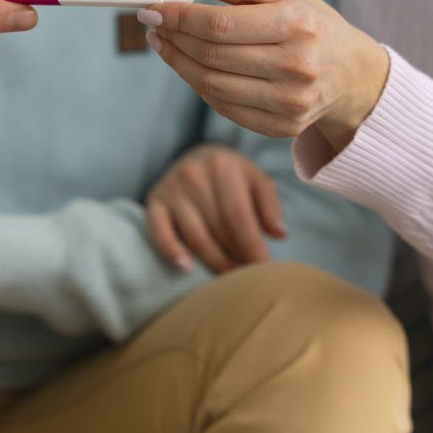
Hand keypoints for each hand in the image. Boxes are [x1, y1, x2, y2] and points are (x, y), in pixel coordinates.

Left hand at [140, 0, 389, 151]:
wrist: (351, 74)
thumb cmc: (308, 24)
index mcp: (299, 24)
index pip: (220, 24)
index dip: (178, 16)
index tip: (152, 7)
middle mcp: (297, 66)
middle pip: (211, 55)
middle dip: (173, 37)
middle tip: (152, 23)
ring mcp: (290, 102)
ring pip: (210, 85)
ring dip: (177, 62)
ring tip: (165, 42)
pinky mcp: (281, 127)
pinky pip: (222, 106)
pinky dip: (199, 85)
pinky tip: (191, 66)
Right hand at [146, 145, 285, 273]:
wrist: (196, 158)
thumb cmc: (231, 176)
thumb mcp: (256, 180)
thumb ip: (270, 204)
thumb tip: (279, 234)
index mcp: (222, 166)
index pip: (238, 216)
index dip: (251, 245)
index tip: (263, 265)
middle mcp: (193, 174)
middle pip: (218, 229)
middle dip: (235, 256)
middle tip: (248, 274)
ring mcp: (171, 189)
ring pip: (194, 236)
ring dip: (214, 261)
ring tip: (229, 274)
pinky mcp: (154, 201)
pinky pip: (159, 232)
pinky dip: (171, 251)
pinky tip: (187, 268)